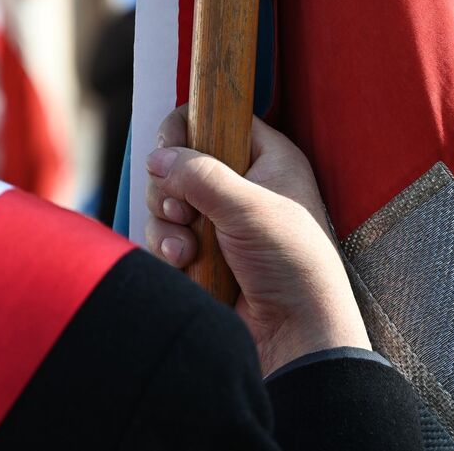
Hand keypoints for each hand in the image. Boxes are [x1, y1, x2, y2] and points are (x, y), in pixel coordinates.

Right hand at [145, 105, 369, 375]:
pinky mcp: (201, 249)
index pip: (216, 119)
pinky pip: (164, 233)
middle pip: (179, 161)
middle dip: (171, 189)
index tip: (171, 147)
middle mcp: (241, 183)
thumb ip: (200, 176)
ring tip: (188, 249)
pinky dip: (166, 246)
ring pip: (165, 200)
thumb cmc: (292, 263)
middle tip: (185, 213)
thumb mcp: (249, 207)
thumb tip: (158, 157)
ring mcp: (218, 218)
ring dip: (167, 224)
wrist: (295, 333)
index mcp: (266, 157)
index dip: (187, 128)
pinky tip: (185, 263)